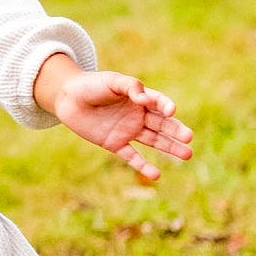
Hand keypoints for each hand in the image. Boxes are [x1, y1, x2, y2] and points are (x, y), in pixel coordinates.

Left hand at [36, 58, 193, 179]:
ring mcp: (127, 131)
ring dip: (169, 147)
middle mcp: (137, 116)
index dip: (166, 106)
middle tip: (188, 137)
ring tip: (187, 154)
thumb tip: (144, 98)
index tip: (170, 110)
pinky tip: (156, 174)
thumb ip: (130, 86)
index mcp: (139, 98)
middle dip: (176, 131)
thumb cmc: (91, 85)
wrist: (67, 98)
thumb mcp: (112, 81)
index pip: (159, 103)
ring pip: (153, 140)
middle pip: (162, 124)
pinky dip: (143, 166)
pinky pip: (132, 156)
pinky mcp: (114, 144)